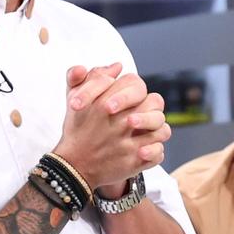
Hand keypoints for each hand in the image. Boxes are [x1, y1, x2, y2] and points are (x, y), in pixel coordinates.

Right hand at [53, 63, 168, 190]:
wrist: (72, 167)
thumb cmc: (77, 129)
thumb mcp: (74, 98)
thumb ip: (92, 77)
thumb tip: (117, 66)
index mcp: (105, 103)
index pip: (136, 85)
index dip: (135, 91)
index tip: (128, 101)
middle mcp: (119, 123)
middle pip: (155, 104)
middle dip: (151, 108)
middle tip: (140, 117)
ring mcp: (127, 144)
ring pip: (162, 130)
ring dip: (156, 130)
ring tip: (146, 133)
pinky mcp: (133, 163)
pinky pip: (158, 153)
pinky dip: (154, 152)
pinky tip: (145, 150)